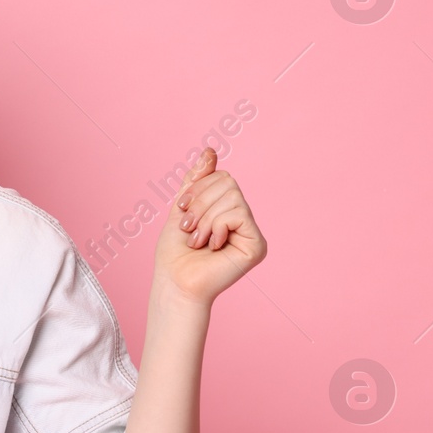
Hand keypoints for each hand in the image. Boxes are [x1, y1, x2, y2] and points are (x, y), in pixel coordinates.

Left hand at [153, 147, 266, 305]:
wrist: (175, 281)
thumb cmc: (175, 251)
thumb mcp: (183, 207)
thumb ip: (197, 180)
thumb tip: (210, 150)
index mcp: (227, 210)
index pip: (221, 177)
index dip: (198, 188)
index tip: (182, 209)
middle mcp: (243, 219)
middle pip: (228, 182)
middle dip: (200, 203)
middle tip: (189, 228)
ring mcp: (252, 232)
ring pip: (232, 196)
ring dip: (205, 218)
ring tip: (198, 240)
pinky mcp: (257, 245)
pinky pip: (238, 213)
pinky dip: (216, 226)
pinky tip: (212, 246)